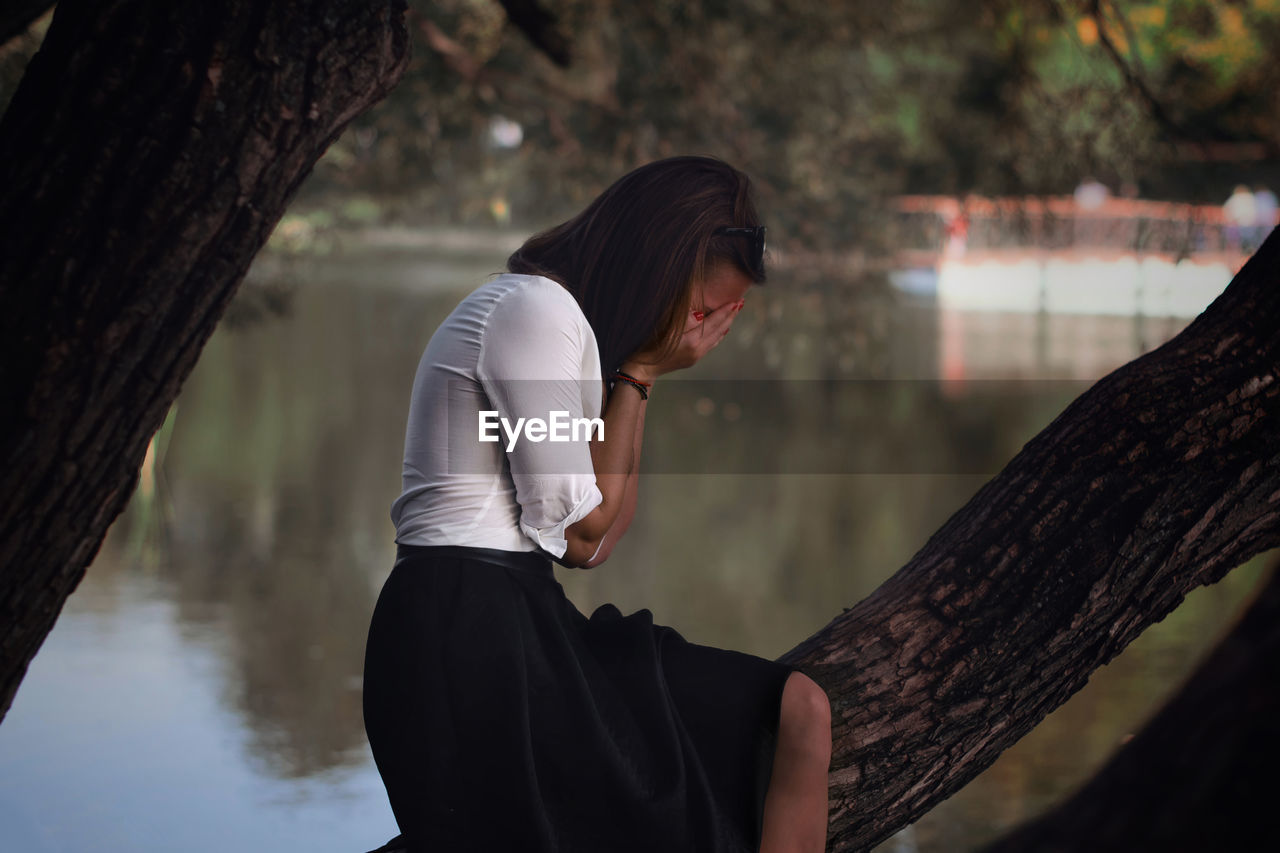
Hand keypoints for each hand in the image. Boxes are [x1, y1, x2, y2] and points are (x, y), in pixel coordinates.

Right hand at [621, 299, 744, 380]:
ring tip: (733, 313)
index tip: (736, 301)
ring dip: (726, 325)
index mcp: (691, 341)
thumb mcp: (665, 329)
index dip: (725, 311)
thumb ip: (685, 320)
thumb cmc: (647, 345)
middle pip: (719, 330)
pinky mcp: (692, 360)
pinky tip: (721, 330)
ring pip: (716, 338)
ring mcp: (695, 357)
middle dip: (730, 316)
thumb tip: (702, 314)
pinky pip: (710, 345)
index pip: (713, 322)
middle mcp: (697, 350)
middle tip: (741, 303)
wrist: (640, 369)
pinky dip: (718, 335)